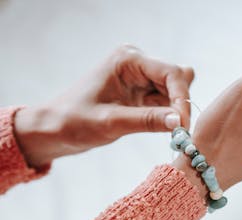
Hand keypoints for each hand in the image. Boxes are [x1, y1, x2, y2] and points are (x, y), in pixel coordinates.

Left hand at [14, 45, 193, 167]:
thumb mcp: (111, 123)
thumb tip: (180, 122)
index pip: (171, 73)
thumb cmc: (75, 122)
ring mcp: (140, 79)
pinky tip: (162, 131)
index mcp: (128, 60)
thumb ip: (147, 121)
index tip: (184, 127)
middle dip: (181, 105)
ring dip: (175, 113)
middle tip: (179, 133)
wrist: (55, 129)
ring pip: (174, 93)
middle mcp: (136, 64)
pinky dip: (168, 118)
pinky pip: (166, 104)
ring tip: (169, 135)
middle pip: (177, 80)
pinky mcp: (140, 95)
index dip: (182, 99)